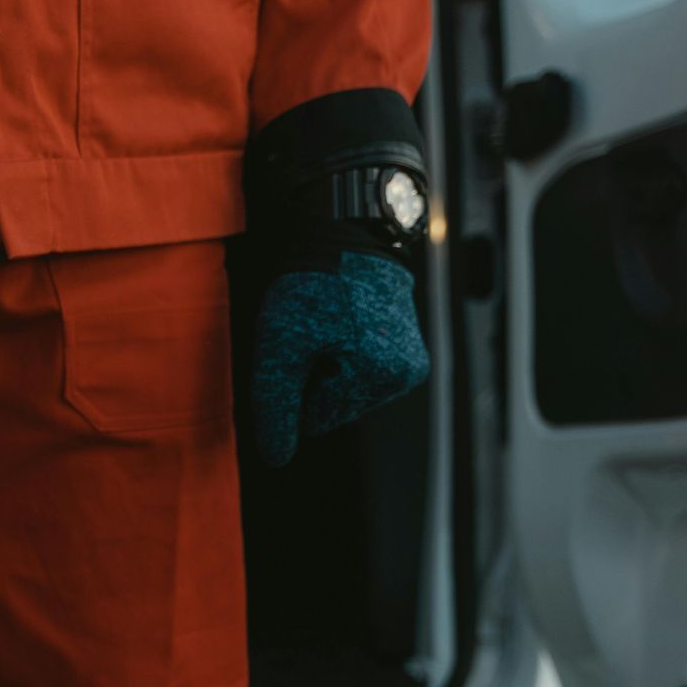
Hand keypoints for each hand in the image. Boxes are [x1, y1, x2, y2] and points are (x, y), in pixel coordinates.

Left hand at [249, 250, 427, 466]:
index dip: (291, 387)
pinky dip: (338, 351)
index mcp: (384, 375)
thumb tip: (276, 457)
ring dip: (323, 364)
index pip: (316, 419)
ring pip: (345, 388)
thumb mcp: (280, 345)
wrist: (342, 229)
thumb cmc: (311, 283)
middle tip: (306, 333)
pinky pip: (360, 367)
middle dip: (310, 377)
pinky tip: (333, 322)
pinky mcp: (405, 342)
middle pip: (334, 406)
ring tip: (320, 323)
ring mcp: (411, 357)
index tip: (293, 346)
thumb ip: (275, 404)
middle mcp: (408, 372)